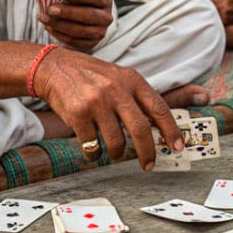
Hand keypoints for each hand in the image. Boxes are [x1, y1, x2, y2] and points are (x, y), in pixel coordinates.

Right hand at [32, 47, 185, 170]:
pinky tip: (92, 149)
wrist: (54, 67)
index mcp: (132, 80)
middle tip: (149, 164)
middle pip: (141, 129)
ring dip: (116, 153)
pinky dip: (94, 153)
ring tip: (113, 152)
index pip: (159, 108)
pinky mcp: (78, 115)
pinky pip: (92, 146)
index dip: (171, 130)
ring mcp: (96, 102)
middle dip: (148, 152)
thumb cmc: (91, 76)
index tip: (178, 146)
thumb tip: (162, 125)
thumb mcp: (119, 77)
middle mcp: (116, 90)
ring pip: (116, 142)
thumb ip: (139, 98)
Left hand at [37, 0, 112, 50]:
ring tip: (45, 18)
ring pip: (80, 30)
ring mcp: (100, 32)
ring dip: (59, 25)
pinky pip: (73, 41)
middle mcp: (106, 17)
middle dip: (68, 12)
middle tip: (51, 9)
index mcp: (105, 0)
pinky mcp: (91, 44)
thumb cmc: (80, 0)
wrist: (87, 17)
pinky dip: (58, 34)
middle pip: (89, 15)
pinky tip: (48, 27)